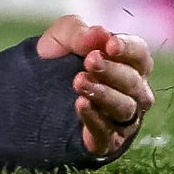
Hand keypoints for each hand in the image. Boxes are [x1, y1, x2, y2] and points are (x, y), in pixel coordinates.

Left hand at [37, 15, 154, 158]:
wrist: (33, 89)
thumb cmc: (60, 58)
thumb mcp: (63, 37)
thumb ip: (80, 32)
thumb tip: (100, 33)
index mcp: (129, 63)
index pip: (140, 55)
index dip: (129, 49)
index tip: (109, 45)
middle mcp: (133, 92)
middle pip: (133, 82)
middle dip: (111, 70)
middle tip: (89, 61)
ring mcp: (122, 118)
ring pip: (124, 108)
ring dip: (103, 94)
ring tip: (79, 82)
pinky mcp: (106, 141)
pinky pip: (107, 133)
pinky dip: (95, 119)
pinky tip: (80, 104)